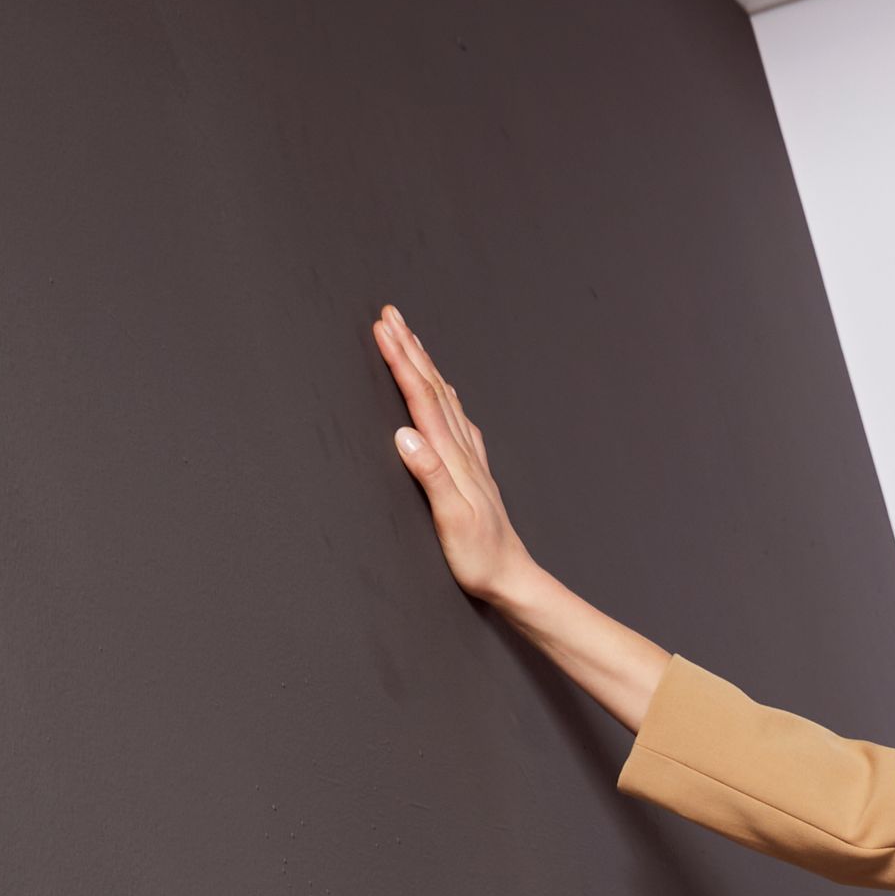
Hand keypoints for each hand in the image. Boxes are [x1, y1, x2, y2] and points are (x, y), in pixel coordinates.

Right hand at [374, 305, 531, 601]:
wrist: (513, 580)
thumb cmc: (478, 558)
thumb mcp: (450, 521)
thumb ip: (430, 476)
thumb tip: (404, 435)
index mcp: (452, 458)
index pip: (422, 399)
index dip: (401, 362)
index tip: (382, 330)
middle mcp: (464, 451)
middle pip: (434, 389)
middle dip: (410, 350)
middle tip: (389, 315)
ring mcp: (471, 460)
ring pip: (445, 399)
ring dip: (426, 365)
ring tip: (410, 338)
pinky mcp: (474, 472)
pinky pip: (457, 420)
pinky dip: (445, 395)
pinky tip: (446, 390)